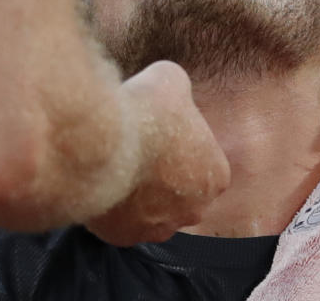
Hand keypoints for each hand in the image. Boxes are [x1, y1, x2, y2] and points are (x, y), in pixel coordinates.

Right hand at [86, 61, 229, 245]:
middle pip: (179, 194)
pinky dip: (112, 207)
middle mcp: (194, 210)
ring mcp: (158, 228)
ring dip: (138, 195)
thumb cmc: (147, 108)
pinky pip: (120, 223)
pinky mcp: (123, 237)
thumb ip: (178, 94)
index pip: (203, 165)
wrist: (106, 140)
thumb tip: (169, 93)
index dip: (180, 147)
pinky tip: (103, 182)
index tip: (160, 133)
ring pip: (150, 212)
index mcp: (216, 176)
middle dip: (163, 177)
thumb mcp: (173, 81)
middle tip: (139, 150)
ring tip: (118, 166)